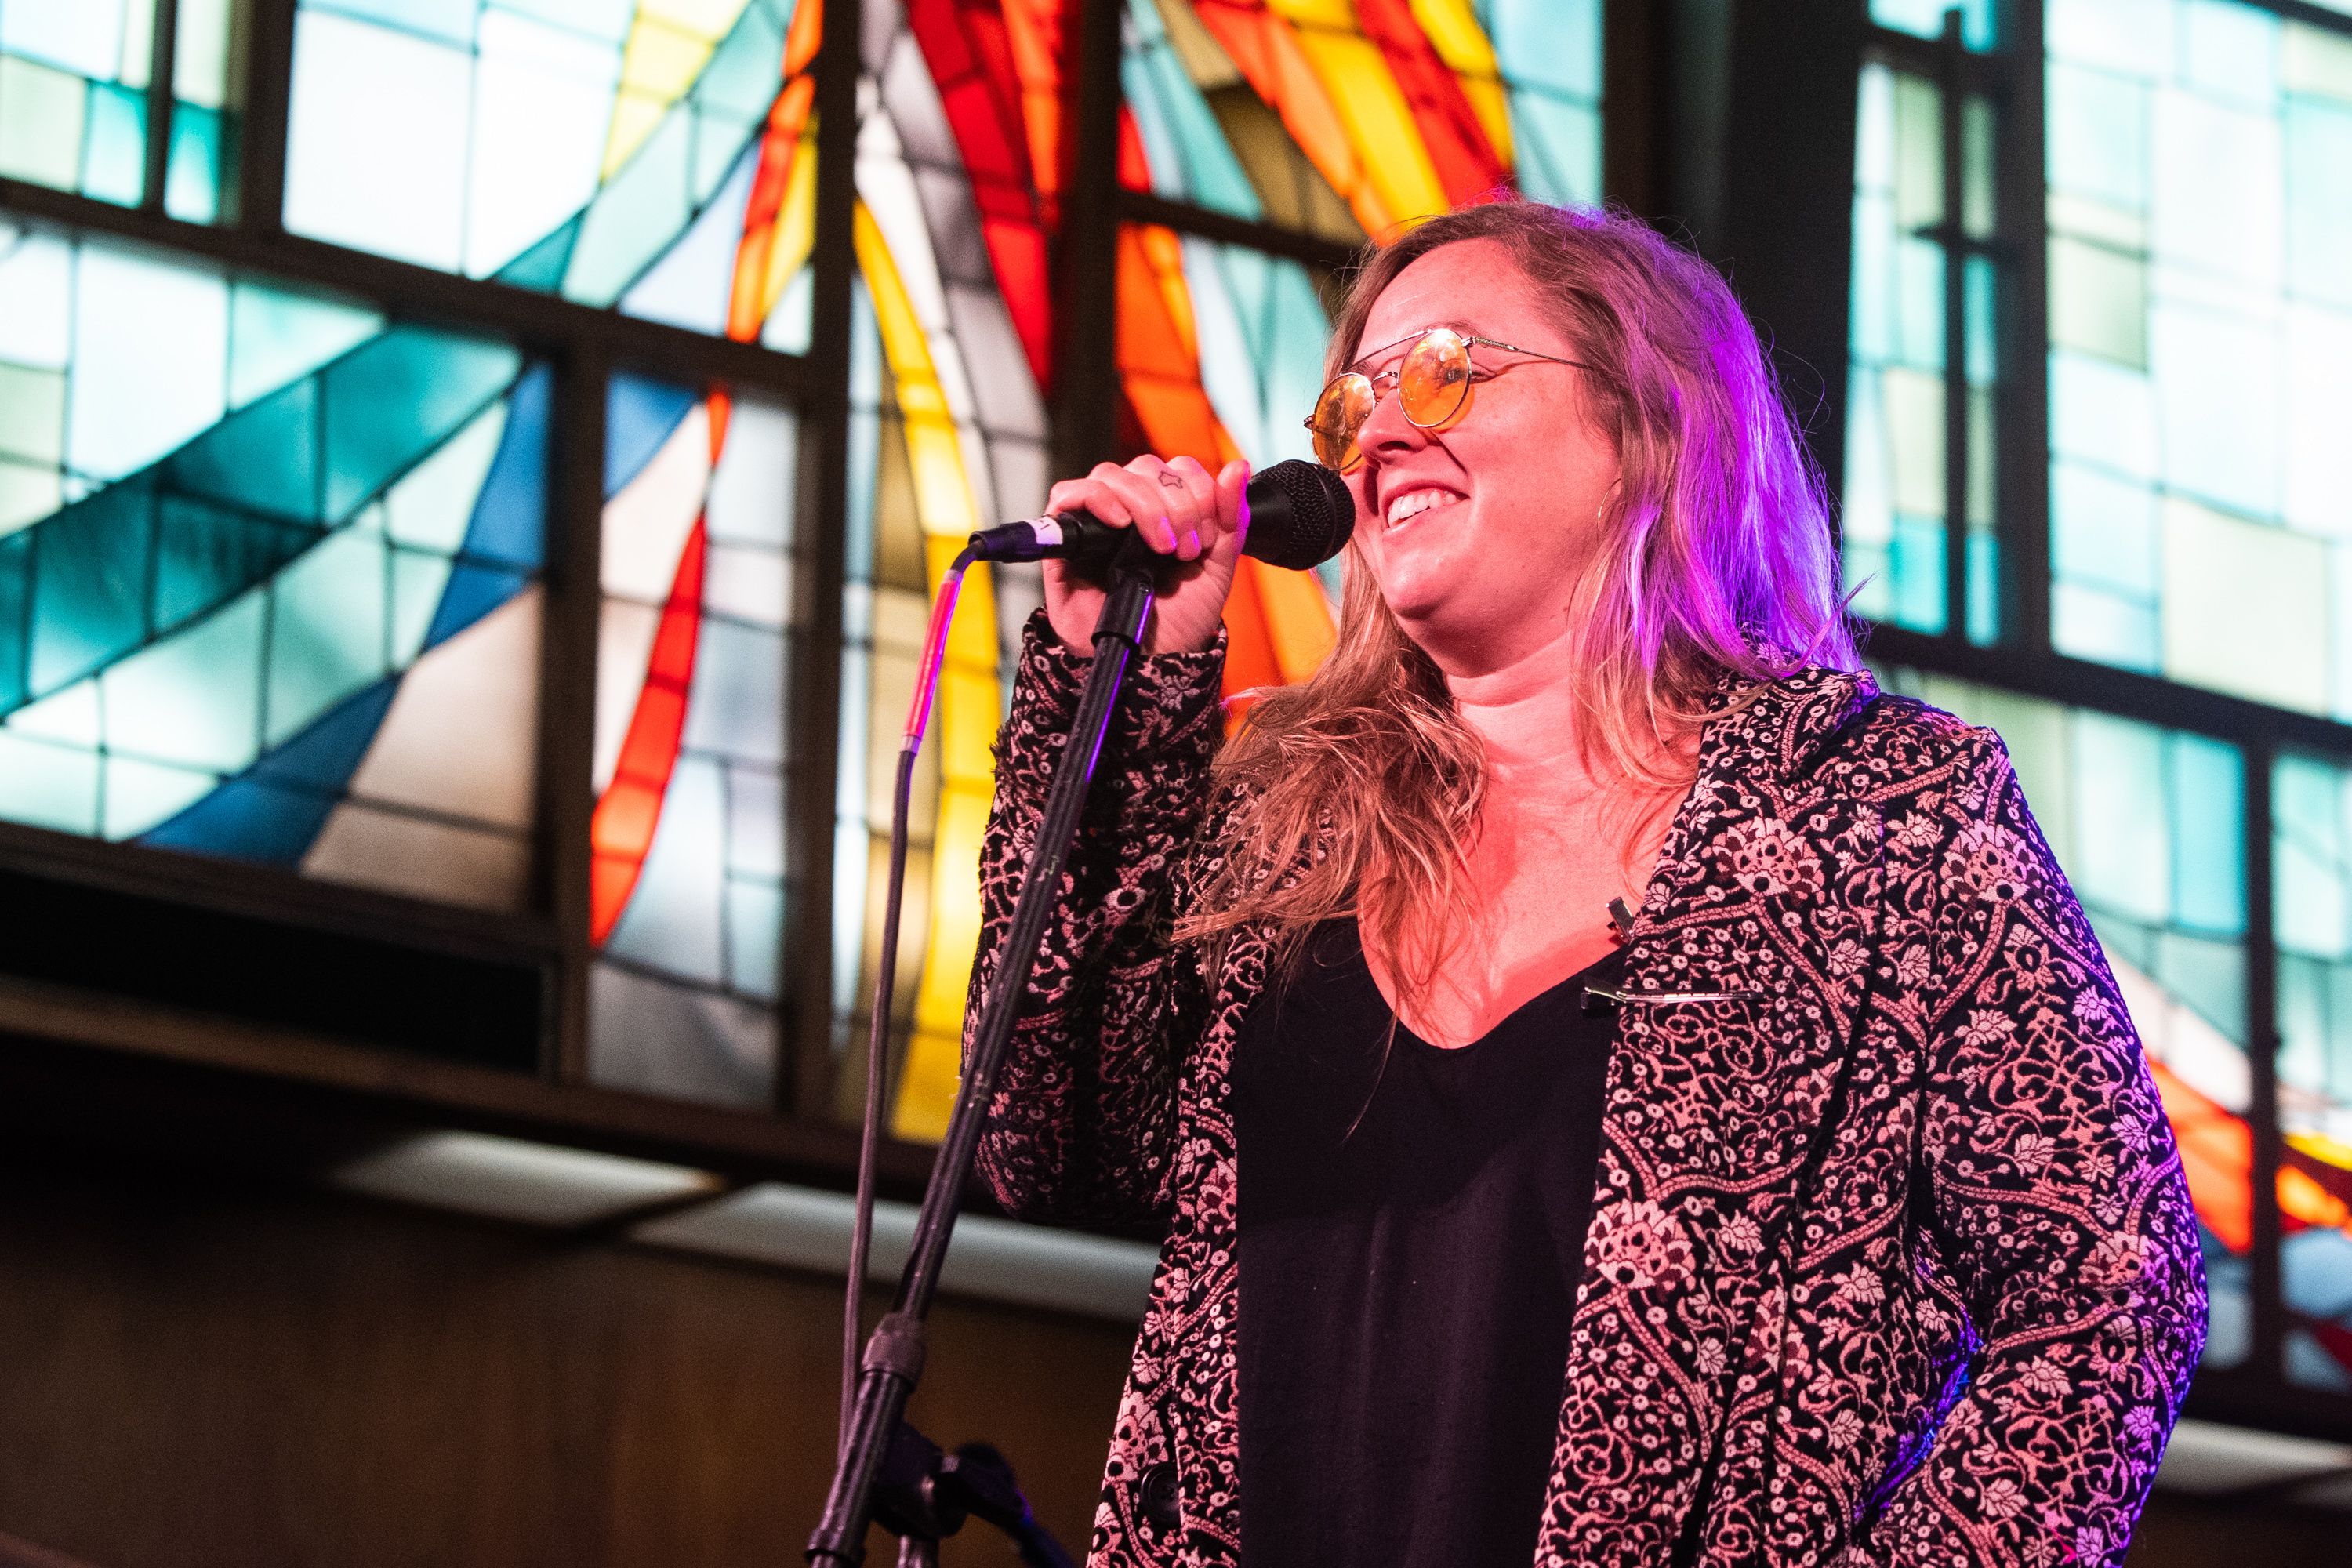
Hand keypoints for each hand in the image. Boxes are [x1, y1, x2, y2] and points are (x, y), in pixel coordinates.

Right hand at [1040, 454, 1249, 655]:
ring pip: (1111, 475)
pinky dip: (1096, 499)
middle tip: (1182, 549)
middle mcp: (1130, 509)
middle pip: (1146, 467)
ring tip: (1157, 548)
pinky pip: (1068, 494)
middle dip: (1175, 504)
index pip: (1178, 469)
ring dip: (1143, 504)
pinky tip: (1119, 524)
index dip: (1197, 493)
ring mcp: (1097, 520)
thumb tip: (1239, 466)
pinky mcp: (1066, 538)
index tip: (1205, 539)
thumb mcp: (1216, 569)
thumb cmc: (1178, 622)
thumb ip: (1232, 519)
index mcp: (1166, 510)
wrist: (1148, 664)